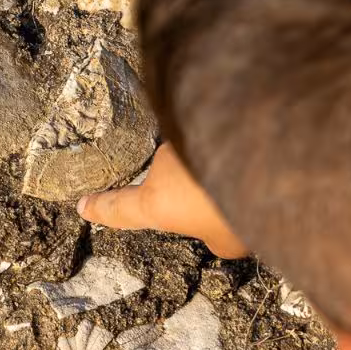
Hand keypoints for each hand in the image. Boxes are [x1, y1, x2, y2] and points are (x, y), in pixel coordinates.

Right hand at [76, 144, 249, 258]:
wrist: (266, 154)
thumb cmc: (241, 209)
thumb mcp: (228, 239)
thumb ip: (215, 232)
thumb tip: (217, 217)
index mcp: (158, 203)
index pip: (121, 209)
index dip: (102, 210)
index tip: (83, 205)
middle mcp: (163, 165)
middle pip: (175, 179)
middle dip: (199, 188)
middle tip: (227, 198)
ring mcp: (182, 134)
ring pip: (201, 152)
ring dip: (222, 163)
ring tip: (254, 175)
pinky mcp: (206, 111)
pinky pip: (218, 131)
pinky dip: (235, 142)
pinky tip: (259, 150)